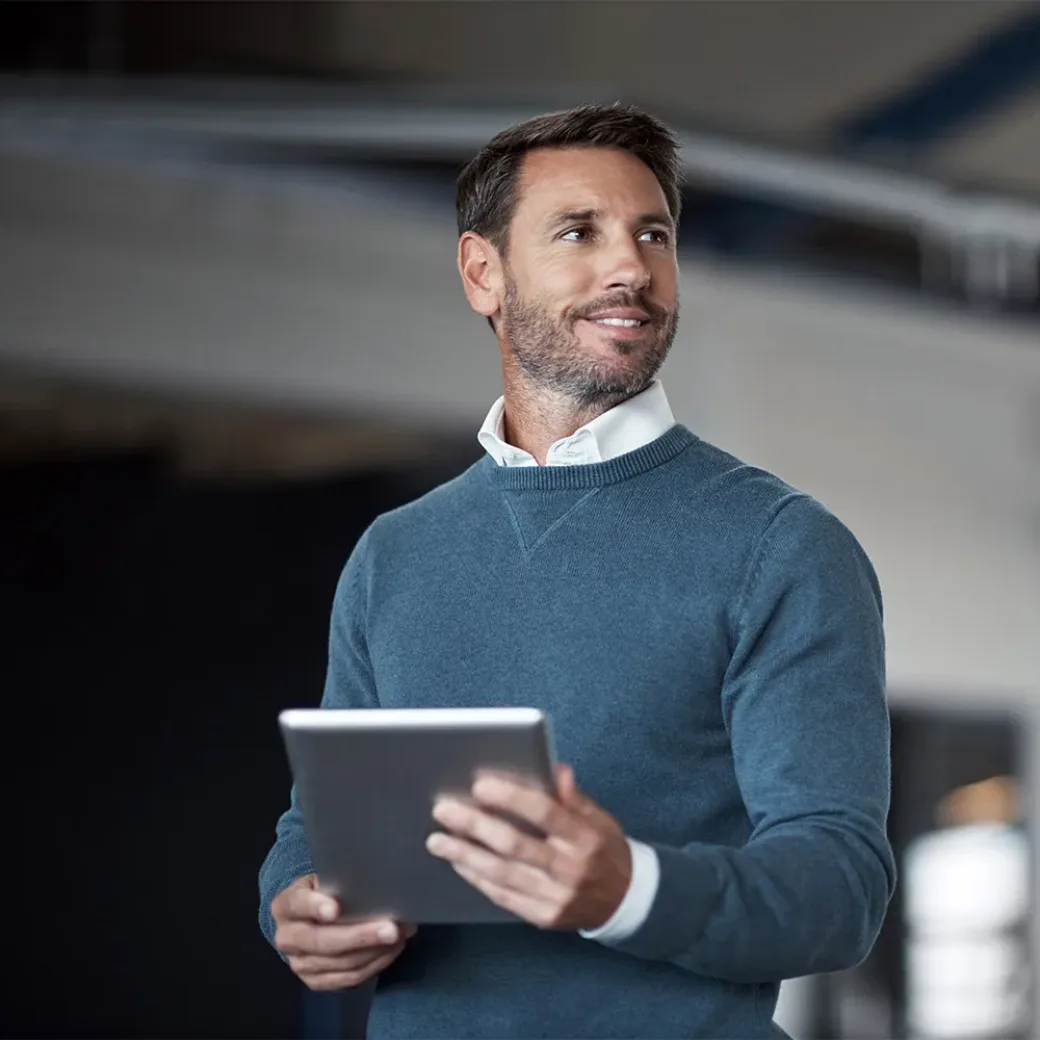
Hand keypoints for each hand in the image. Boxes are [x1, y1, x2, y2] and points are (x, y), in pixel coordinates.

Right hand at [271, 874, 416, 990]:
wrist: (307, 921)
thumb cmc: (323, 892)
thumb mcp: (325, 880)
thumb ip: (341, 882)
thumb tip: (378, 884)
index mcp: (285, 906)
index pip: (297, 904)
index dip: (315, 906)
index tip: (335, 908)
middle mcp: (286, 937)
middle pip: (322, 941)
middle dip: (360, 936)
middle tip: (391, 929)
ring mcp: (299, 964)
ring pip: (340, 963)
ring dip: (375, 951)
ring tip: (401, 935)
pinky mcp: (315, 982)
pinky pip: (348, 979)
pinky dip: (374, 964)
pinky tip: (392, 950)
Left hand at [426, 764, 631, 930]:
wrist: (624, 901)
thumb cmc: (605, 850)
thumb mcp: (601, 818)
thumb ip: (574, 797)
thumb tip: (555, 770)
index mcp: (585, 838)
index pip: (545, 813)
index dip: (511, 798)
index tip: (480, 785)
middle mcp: (569, 869)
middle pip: (515, 845)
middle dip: (475, 826)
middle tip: (444, 810)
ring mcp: (555, 898)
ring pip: (502, 874)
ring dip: (465, 855)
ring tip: (438, 840)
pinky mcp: (542, 917)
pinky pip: (503, 896)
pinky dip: (477, 878)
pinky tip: (459, 862)